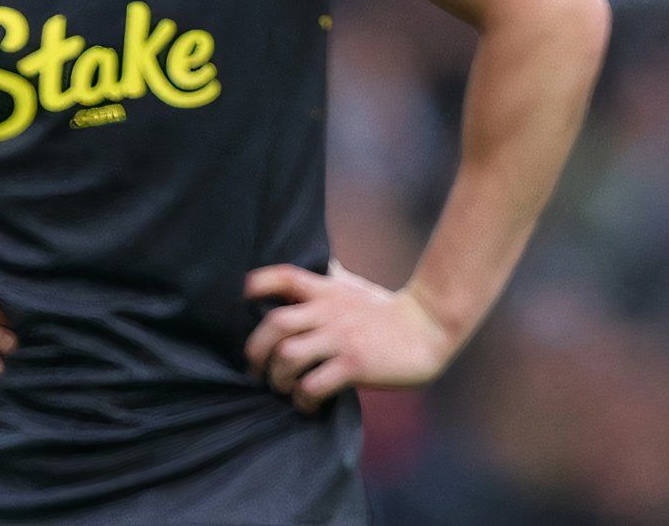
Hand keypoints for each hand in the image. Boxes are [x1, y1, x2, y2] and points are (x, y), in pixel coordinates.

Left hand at [241, 262, 456, 413]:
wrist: (429, 328)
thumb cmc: (386, 310)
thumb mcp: (350, 287)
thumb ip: (325, 278)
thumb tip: (308, 263)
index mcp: (324, 290)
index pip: (282, 277)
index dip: (253, 286)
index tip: (239, 305)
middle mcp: (328, 312)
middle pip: (274, 324)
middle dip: (255, 351)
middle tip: (254, 370)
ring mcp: (341, 339)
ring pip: (288, 357)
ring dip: (277, 379)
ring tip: (283, 389)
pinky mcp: (355, 366)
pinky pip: (313, 385)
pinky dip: (302, 400)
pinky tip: (306, 405)